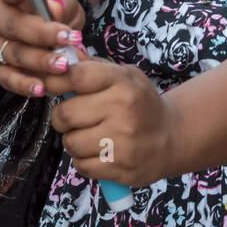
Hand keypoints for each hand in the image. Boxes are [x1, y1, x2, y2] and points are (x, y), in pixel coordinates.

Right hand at [0, 0, 85, 97]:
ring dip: (40, 61)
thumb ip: (59, 3)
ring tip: (62, 65)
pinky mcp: (1, 68)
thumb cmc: (52, 10)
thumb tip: (55, 8)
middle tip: (66, 38)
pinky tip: (41, 89)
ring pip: (15, 54)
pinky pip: (10, 79)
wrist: (47, 26)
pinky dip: (25, 85)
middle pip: (15, 26)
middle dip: (42, 34)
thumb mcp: (61, 1)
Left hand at [45, 60, 182, 188]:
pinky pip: (81, 165)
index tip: (54, 86)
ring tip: (88, 136)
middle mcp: (123, 110)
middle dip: (63, 117)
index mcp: (123, 82)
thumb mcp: (125, 76)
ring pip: (70, 143)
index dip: (57, 81)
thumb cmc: (140, 103)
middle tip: (73, 117)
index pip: (77, 76)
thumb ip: (93, 67)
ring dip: (73, 141)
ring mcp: (122, 141)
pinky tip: (98, 153)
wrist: (172, 137)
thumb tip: (62, 58)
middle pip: (66, 114)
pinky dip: (83, 160)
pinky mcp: (120, 168)